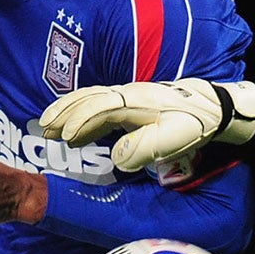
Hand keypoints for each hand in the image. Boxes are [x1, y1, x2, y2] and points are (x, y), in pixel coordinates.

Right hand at [41, 78, 254, 171]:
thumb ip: (144, 149)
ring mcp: (128, 95)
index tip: (65, 138)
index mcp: (136, 102)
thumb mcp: (173, 139)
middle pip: (88, 99)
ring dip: (67, 110)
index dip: (80, 122)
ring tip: (48, 125)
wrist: (211, 105)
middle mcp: (128, 94)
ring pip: (90, 98)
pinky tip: (74, 126)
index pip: (100, 109)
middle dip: (63, 112)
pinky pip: (99, 102)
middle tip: (43, 128)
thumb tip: (117, 158)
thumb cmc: (193, 123)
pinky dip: (81, 110)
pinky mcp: (131, 101)